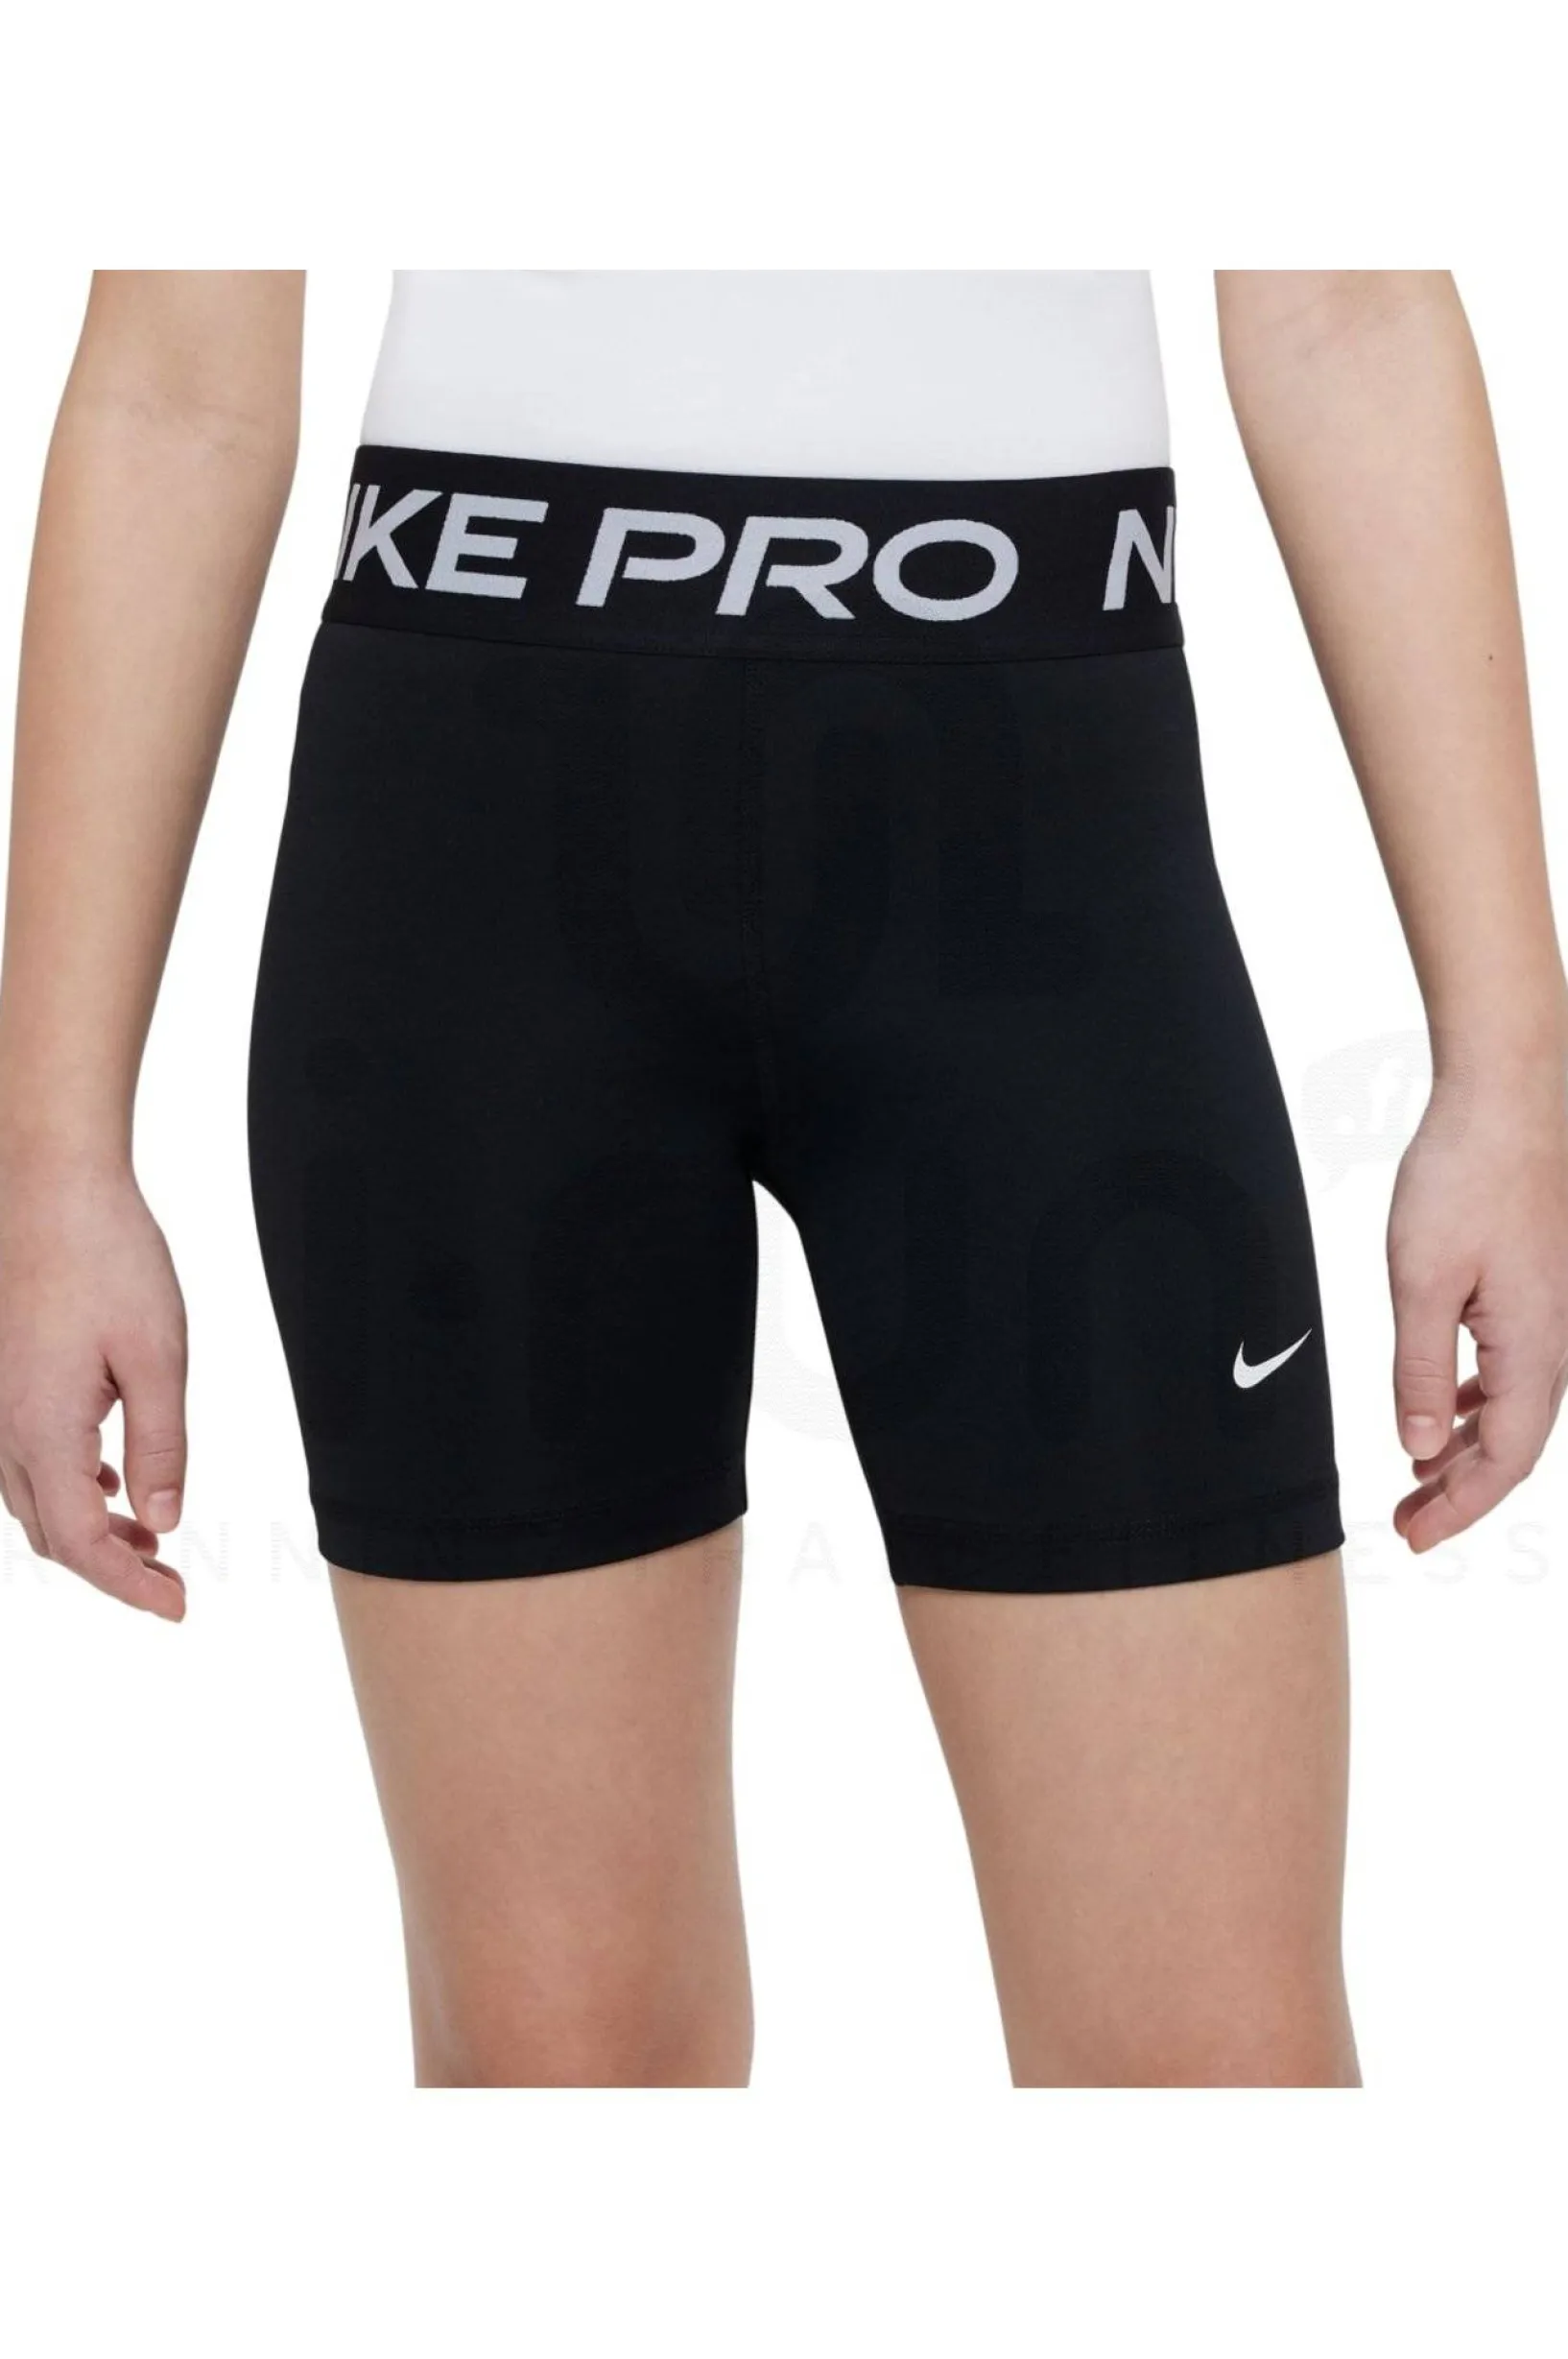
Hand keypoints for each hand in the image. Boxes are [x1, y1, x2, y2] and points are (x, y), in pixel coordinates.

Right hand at [0, 1156, 186, 1617]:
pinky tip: (110, 1481)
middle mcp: (2, 1427)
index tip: (176, 1607)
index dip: (128, 1587)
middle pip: (49, 1533)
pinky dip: (67, 1487)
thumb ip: (160, 1447)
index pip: (79, 1544)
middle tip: (171, 1578)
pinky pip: (22, 1459)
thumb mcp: (157, 1356)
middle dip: (110, 1566)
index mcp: (41, 1429)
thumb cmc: (109, 1258)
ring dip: (87, 1529)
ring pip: (32, 1499)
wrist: (49, 1184)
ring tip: (149, 1538)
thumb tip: (161, 1522)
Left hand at [1388, 1064, 1567, 1550]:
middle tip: (1406, 1522)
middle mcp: (1554, 1340)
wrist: (1506, 1100)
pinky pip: (1512, 1368)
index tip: (1416, 1536)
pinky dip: (1475, 1402)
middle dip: (1459, 1490)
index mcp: (1533, 1348)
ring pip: (1513, 1407)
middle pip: (1513, 1444)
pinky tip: (1444, 1409)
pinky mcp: (1536, 1288)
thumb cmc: (1464, 1179)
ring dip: (1464, 1447)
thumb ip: (1419, 1369)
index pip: (1504, 1459)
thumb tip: (1418, 1446)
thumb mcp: (1421, 1281)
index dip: (1460, 1506)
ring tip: (1417, 1477)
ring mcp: (1550, 1314)